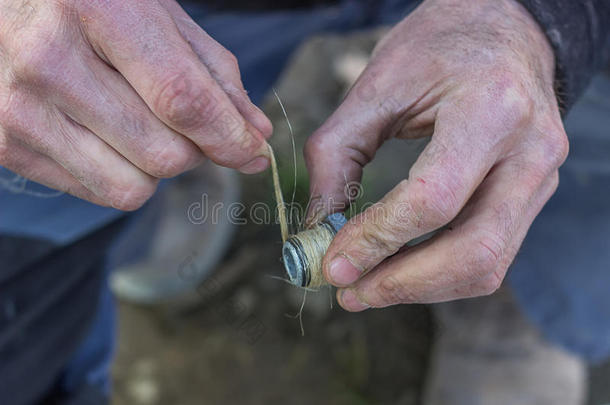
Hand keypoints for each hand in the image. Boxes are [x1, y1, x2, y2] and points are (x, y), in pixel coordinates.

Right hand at [0, 0, 271, 209]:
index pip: (182, 99)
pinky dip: (122, 173)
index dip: (228, 136)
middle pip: (165, 154)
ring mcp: (21, 108)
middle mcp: (50, 61)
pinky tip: (108, 136)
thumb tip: (255, 133)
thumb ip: (212, 72)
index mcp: (99, 11)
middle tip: (186, 123)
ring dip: (157, 167)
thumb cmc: (87, 1)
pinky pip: (98, 192)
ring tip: (142, 126)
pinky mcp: (5, 144)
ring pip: (134, 186)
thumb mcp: (156, 12)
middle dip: (195, 149)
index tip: (253, 153)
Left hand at [304, 0, 567, 309]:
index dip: (379, 239)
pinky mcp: (534, 194)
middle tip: (349, 292)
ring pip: (488, 264)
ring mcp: (541, 177)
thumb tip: (318, 229)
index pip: (435, 198)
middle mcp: (530, 150)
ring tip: (367, 288)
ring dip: (422, 287)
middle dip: (403, 283)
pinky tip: (400, 269)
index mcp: (490, 109)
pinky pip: (491, 252)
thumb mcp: (376, 87)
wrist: (501, 31)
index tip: (333, 264)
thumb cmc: (436, 47)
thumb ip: (337, 157)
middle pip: (474, 249)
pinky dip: (441, 272)